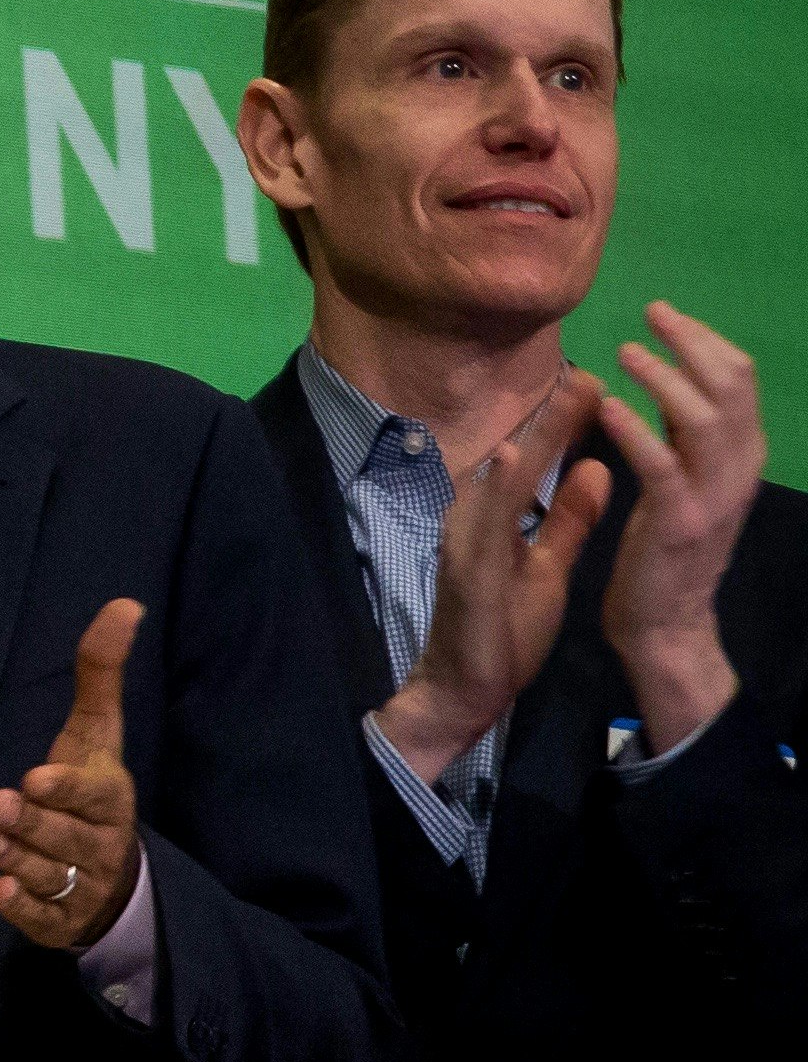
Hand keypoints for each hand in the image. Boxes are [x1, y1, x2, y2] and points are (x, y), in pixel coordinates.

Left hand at [0, 599, 145, 951]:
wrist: (115, 877)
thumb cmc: (90, 791)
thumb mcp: (96, 734)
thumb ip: (100, 674)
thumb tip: (124, 605)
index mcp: (108, 798)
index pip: (95, 795)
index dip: (68, 788)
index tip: (36, 777)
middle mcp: (101, 844)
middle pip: (67, 837)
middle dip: (33, 824)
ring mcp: (84, 886)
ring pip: (51, 876)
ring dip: (18, 859)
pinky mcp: (62, 922)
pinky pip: (43, 920)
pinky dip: (21, 908)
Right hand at [379, 377, 611, 780]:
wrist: (467, 687)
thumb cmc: (505, 629)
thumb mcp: (548, 567)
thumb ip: (567, 520)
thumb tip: (594, 467)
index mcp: (499, 518)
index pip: (535, 465)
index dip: (567, 427)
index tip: (599, 389)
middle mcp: (476, 518)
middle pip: (517, 460)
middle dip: (552, 418)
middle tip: (589, 374)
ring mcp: (465, 541)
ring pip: (500, 478)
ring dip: (532, 437)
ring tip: (565, 398)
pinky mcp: (463, 567)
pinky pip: (483, 522)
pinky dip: (497, 487)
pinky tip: (511, 455)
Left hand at [596, 304, 763, 755]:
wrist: (665, 621)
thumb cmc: (665, 547)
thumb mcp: (685, 481)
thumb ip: (686, 436)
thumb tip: (676, 380)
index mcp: (740, 456)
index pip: (739, 380)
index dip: (705, 341)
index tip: (665, 315)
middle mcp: (738, 470)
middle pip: (733, 388)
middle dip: (694, 343)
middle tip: (652, 313)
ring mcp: (713, 496)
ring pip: (706, 420)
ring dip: (665, 379)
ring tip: (625, 352)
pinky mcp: (679, 522)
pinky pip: (663, 466)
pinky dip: (637, 431)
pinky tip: (609, 407)